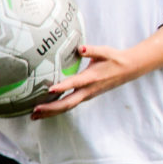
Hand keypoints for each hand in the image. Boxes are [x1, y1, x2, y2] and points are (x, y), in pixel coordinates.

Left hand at [30, 41, 149, 116]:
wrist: (128, 70)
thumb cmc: (114, 59)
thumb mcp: (104, 52)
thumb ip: (92, 50)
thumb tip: (80, 48)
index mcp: (91, 77)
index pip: (75, 83)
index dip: (63, 87)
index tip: (49, 90)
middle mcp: (88, 90)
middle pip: (68, 103)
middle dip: (51, 108)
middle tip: (35, 110)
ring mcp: (87, 95)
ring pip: (67, 107)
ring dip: (51, 112)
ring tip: (34, 116)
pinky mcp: (86, 96)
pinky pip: (70, 105)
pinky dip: (56, 110)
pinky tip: (45, 112)